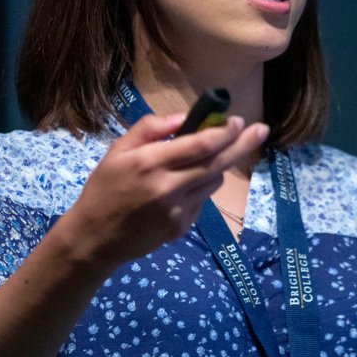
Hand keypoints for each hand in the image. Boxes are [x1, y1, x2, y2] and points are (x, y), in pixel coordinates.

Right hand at [54, 113, 268, 269]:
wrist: (95, 238)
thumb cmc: (104, 188)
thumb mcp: (118, 150)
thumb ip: (150, 129)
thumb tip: (183, 118)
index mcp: (150, 162)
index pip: (200, 144)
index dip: (223, 131)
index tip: (236, 120)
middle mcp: (167, 187)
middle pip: (217, 163)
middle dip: (243, 144)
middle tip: (261, 130)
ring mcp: (177, 211)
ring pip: (213, 182)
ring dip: (218, 166)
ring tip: (206, 159)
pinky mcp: (181, 228)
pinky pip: (201, 201)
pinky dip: (199, 189)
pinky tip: (181, 188)